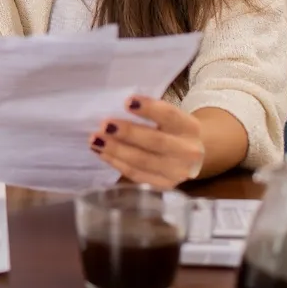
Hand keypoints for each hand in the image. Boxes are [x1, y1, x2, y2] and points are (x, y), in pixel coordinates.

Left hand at [90, 95, 204, 188]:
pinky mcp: (163, 185)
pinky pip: (136, 174)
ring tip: (95, 140)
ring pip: (142, 161)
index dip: (149, 109)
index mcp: (190, 128)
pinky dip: (116, 163)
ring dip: (116, 150)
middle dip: (128, 133)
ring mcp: (177, 172)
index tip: (126, 101)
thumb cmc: (172, 131)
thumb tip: (114, 107)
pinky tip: (102, 153)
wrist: (191, 157)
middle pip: (155, 142)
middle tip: (104, 125)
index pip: (170, 116)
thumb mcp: (170, 119)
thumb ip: (150, 113)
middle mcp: (188, 151)